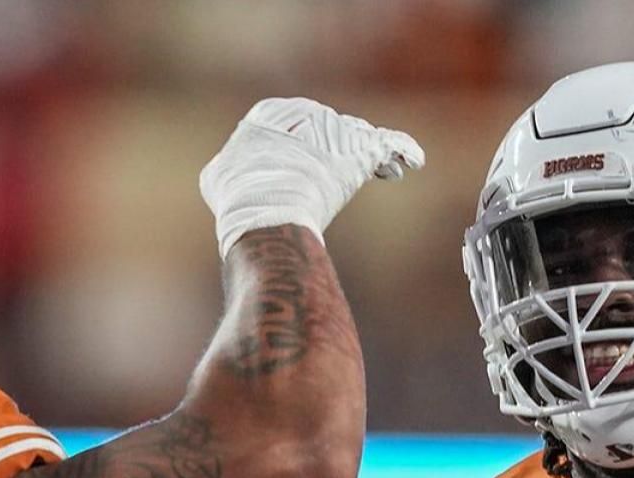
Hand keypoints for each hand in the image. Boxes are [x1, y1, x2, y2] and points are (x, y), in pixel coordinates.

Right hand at [200, 97, 423, 256]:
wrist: (263, 208)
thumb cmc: (238, 198)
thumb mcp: (220, 178)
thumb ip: (232, 170)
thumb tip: (228, 178)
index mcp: (271, 112)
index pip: (294, 122)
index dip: (308, 144)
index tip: (314, 167)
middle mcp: (307, 114)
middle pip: (332, 131)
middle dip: (342, 151)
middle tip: (349, 174)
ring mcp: (337, 130)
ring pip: (361, 139)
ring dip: (374, 156)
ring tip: (387, 171)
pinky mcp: (363, 151)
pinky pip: (391, 144)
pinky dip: (403, 151)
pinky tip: (413, 161)